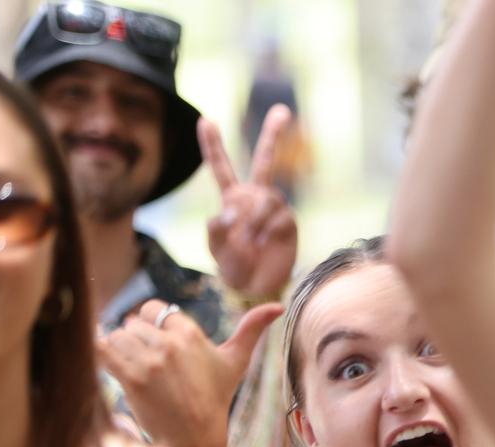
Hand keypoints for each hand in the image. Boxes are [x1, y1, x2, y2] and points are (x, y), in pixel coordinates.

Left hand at [97, 300, 282, 446]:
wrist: (196, 436)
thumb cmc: (216, 397)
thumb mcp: (236, 361)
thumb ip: (253, 328)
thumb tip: (278, 306)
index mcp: (190, 333)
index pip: (151, 309)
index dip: (149, 325)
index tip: (157, 345)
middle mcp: (169, 344)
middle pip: (130, 324)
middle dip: (133, 341)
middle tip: (146, 365)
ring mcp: (149, 361)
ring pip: (115, 337)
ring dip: (117, 351)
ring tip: (131, 369)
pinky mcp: (131, 379)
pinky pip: (101, 350)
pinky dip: (96, 352)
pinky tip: (102, 361)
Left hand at [199, 104, 297, 299]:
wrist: (258, 287)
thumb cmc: (234, 267)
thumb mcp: (215, 248)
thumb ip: (216, 228)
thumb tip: (230, 211)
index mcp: (233, 199)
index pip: (221, 167)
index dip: (212, 144)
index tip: (206, 119)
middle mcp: (255, 197)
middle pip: (264, 161)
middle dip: (272, 135)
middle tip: (282, 110)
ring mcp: (274, 208)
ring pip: (265, 197)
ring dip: (253, 218)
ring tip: (248, 241)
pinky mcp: (288, 222)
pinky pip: (274, 216)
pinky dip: (263, 229)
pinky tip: (260, 243)